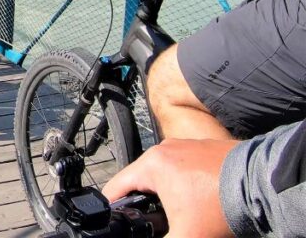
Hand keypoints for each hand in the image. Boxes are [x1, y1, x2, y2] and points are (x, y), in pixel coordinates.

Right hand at [103, 138, 238, 237]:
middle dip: (143, 201)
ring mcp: (185, 145)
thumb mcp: (186, 235)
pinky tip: (197, 198)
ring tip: (177, 211)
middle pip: (140, 180)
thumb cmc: (222, 204)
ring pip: (163, 172)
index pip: (116, 187)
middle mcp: (164, 149)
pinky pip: (184, 165)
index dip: (111, 206)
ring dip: (164, 191)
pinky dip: (184, 182)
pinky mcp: (205, 147)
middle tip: (150, 220)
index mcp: (151, 165)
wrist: (262, 184)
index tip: (111, 218)